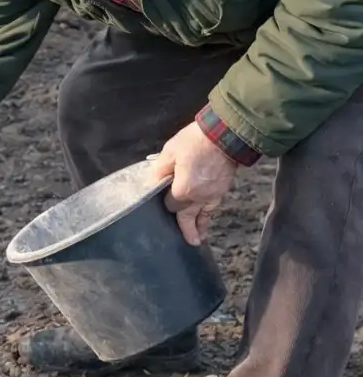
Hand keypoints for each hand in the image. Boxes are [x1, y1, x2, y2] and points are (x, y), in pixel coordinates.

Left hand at [148, 122, 237, 245]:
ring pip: (205, 214)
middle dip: (188, 229)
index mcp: (184, 191)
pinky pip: (214, 206)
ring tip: (199, 236)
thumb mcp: (169, 152)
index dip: (166, 202)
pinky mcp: (223, 189)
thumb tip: (151, 185)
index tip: (163, 196)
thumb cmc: (194, 142)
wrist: (225, 134)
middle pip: (189, 217)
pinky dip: (209, 213)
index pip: (171, 205)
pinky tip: (208, 216)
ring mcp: (213, 195)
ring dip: (201, 225)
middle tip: (190, 242)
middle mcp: (199, 198)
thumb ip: (159, 172)